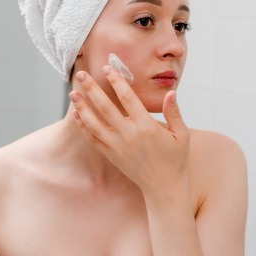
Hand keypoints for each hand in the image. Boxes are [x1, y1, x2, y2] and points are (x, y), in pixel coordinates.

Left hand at [69, 66, 189, 198]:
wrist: (164, 187)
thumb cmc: (175, 159)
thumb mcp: (182, 135)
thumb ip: (174, 113)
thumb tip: (170, 92)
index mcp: (147, 127)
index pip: (128, 99)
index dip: (117, 81)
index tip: (108, 68)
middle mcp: (129, 136)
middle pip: (105, 107)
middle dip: (92, 89)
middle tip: (81, 74)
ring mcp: (118, 147)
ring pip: (94, 123)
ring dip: (82, 107)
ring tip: (73, 93)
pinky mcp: (111, 155)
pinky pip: (93, 139)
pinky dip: (83, 126)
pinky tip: (77, 115)